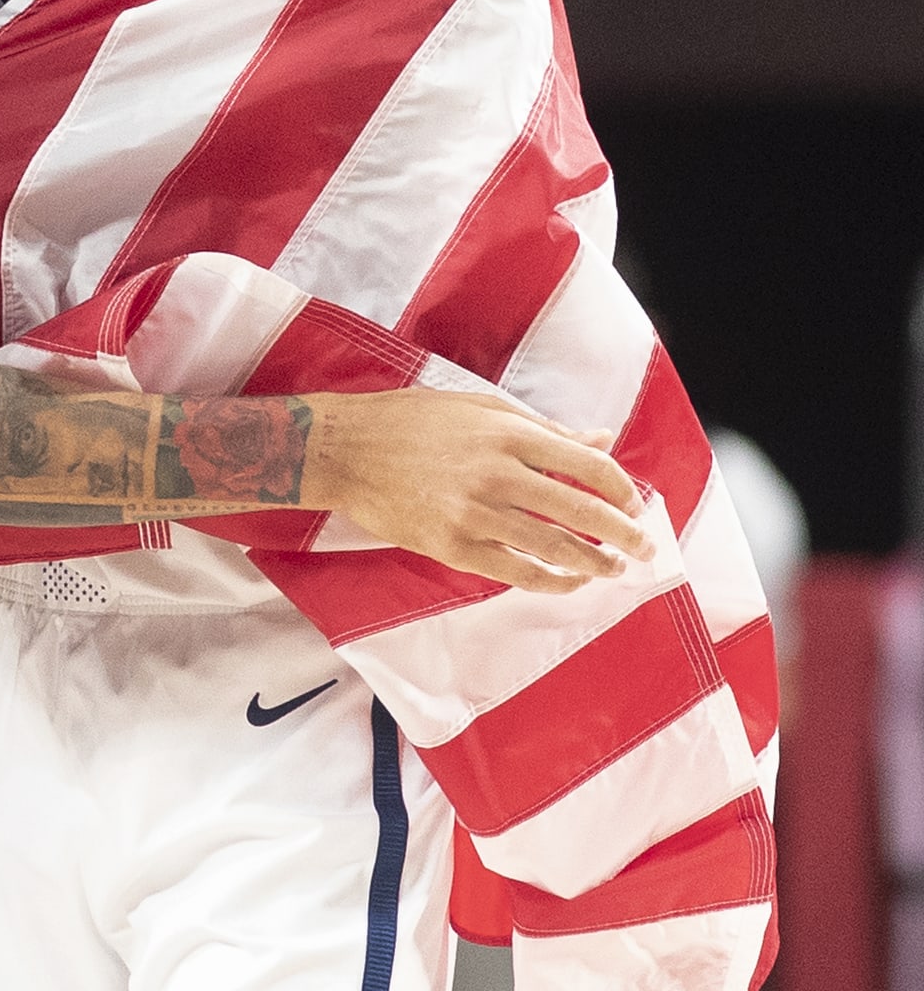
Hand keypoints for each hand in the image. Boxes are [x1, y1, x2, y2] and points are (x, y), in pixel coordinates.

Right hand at [311, 387, 652, 594]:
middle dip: (622, 534)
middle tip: (645, 549)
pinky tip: (567, 582)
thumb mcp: (481, 408)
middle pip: (580, 512)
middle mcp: (498, 474)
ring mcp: (474, 514)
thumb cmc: (412, 421)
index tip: (634, 504)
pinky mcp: (452, 546)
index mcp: (509, 433)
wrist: (346, 451)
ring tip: (614, 571)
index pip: (587, 465)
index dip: (619, 488)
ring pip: (553, 547)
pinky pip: (514, 572)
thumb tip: (600, 438)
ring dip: (593, 563)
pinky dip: (548, 581)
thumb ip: (544, 429)